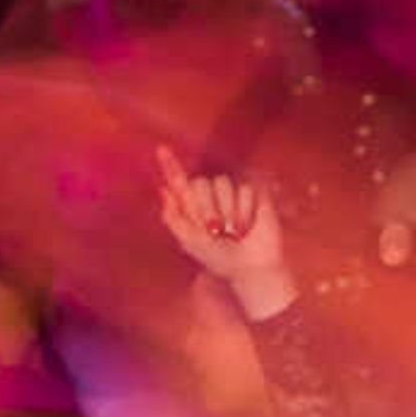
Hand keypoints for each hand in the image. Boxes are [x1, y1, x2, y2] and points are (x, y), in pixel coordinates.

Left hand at [154, 147, 293, 315]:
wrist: (250, 267)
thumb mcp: (190, 242)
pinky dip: (245, 212)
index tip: (161, 149)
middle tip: (215, 231)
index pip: (179, 181)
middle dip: (207, 209)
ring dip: (228, 212)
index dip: (170, 165)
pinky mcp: (254, 193)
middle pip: (201, 183)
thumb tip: (163, 190)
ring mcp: (233, 193)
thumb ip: (173, 218)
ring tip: (233, 232)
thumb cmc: (219, 258)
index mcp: (192, 206)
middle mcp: (211, 195)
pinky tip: (247, 227)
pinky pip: (245, 189)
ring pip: (223, 184)